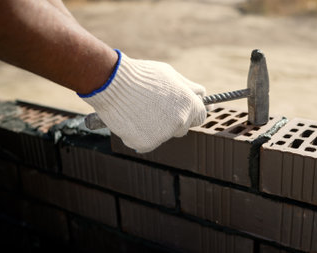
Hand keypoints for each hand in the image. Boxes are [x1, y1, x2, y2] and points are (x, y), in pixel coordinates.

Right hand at [80, 50, 206, 152]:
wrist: (113, 83)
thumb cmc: (142, 76)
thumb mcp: (171, 75)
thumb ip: (189, 88)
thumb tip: (203, 95)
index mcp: (189, 104)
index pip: (200, 116)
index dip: (190, 112)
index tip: (180, 109)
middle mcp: (180, 121)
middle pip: (182, 128)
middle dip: (172, 120)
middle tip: (154, 107)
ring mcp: (164, 135)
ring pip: (164, 136)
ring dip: (155, 127)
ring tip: (140, 110)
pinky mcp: (147, 144)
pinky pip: (147, 143)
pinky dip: (140, 135)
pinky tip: (132, 120)